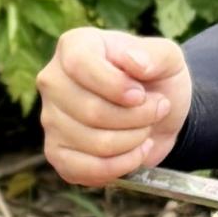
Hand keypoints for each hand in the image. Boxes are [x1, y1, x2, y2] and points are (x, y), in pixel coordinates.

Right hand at [35, 26, 192, 185]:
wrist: (156, 112)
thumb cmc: (156, 78)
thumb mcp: (168, 58)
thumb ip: (155, 54)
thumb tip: (133, 62)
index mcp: (74, 46)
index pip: (80, 65)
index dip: (115, 86)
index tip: (141, 94)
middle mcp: (53, 80)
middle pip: (91, 111)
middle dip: (137, 118)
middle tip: (157, 110)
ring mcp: (50, 119)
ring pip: (94, 143)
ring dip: (134, 141)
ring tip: (146, 129)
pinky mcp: (55, 153)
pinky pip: (84, 170)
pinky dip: (121, 166)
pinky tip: (135, 153)